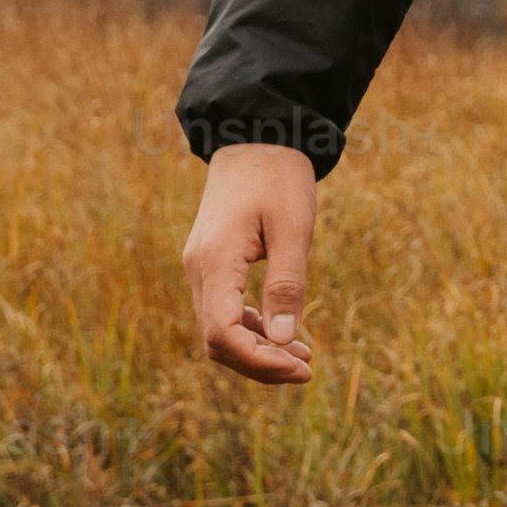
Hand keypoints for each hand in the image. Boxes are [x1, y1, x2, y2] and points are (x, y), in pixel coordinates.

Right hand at [181, 141, 322, 383]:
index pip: (224, 334)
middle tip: (307, 369)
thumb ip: (287, 283)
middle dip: (260, 364)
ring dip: (256, 350)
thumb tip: (284, 340)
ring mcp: (201, 267)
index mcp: (215, 261)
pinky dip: (250, 330)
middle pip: (218, 341)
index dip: (260, 361)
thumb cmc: (279, 176)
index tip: (301, 368)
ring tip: (303, 358)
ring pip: (218, 330)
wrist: (256, 137)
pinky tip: (282, 334)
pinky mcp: (211, 264)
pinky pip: (222, 311)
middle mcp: (199, 269)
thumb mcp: (293, 227)